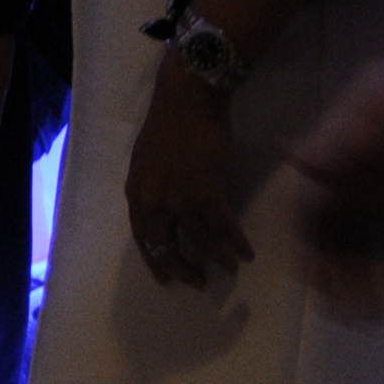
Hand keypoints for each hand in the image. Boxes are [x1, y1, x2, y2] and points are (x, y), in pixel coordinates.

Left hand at [124, 62, 248, 287]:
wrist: (187, 100)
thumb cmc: (169, 124)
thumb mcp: (146, 161)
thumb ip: (152, 188)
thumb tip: (162, 208)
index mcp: (137, 193)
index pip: (142, 237)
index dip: (155, 259)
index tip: (165, 278)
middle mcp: (154, 201)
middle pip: (166, 246)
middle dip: (182, 268)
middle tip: (197, 283)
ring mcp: (180, 198)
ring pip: (200, 240)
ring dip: (217, 257)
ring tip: (230, 269)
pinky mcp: (207, 190)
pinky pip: (223, 225)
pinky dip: (236, 241)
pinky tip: (246, 252)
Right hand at [285, 56, 383, 266]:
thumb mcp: (370, 113)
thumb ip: (335, 143)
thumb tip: (291, 156)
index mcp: (333, 165)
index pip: (312, 219)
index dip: (311, 254)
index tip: (315, 285)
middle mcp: (353, 187)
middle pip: (342, 244)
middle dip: (346, 283)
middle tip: (353, 320)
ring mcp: (383, 196)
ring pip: (375, 251)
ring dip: (380, 287)